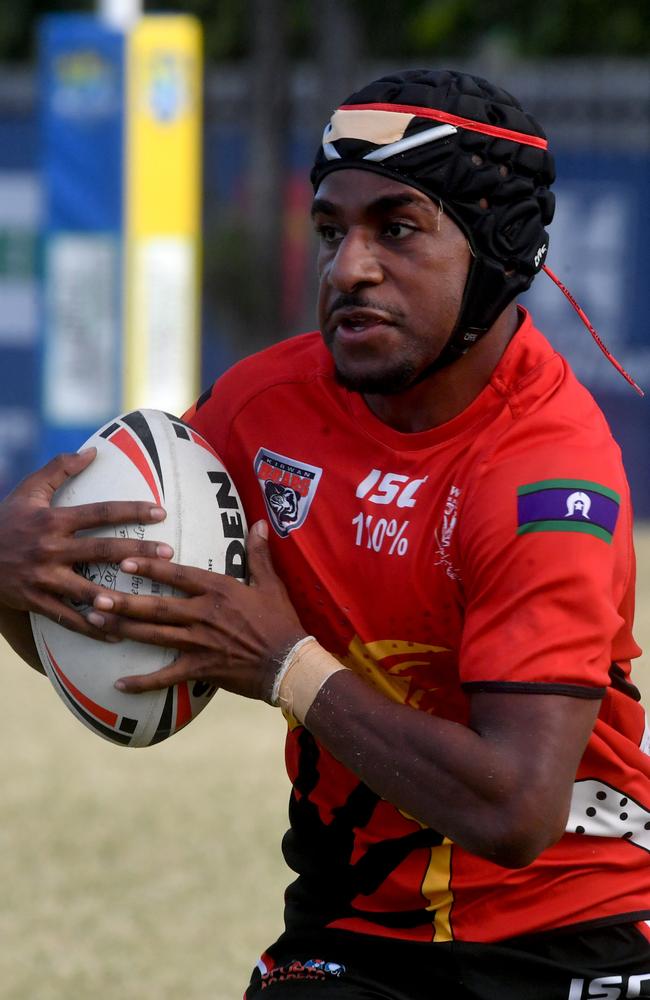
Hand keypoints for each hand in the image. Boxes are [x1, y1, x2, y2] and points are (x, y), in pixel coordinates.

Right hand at [0, 449, 173, 637]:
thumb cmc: (5, 520)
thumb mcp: (28, 490)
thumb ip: (59, 469)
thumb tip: (93, 451)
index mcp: (52, 520)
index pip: (99, 513)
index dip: (131, 511)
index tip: (160, 512)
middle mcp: (50, 549)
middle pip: (101, 550)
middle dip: (137, 552)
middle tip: (168, 553)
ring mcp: (43, 578)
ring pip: (86, 590)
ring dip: (117, 598)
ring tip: (146, 602)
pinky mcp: (36, 601)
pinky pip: (68, 618)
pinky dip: (92, 628)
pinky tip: (116, 634)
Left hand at [88, 520, 306, 702]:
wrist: (289, 664)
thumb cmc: (281, 621)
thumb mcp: (271, 584)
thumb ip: (259, 553)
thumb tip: (258, 523)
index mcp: (219, 590)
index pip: (178, 576)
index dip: (151, 567)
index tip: (125, 560)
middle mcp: (204, 615)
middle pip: (157, 607)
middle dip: (124, 602)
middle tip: (95, 596)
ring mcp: (200, 643)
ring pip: (154, 636)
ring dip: (124, 630)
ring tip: (95, 624)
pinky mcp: (201, 669)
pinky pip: (166, 677)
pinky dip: (143, 682)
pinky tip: (119, 683)